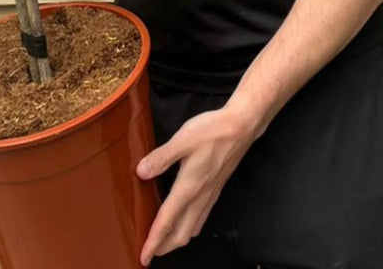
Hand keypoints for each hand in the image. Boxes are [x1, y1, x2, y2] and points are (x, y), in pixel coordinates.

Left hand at [135, 104, 255, 264]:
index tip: (144, 257)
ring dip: (177, 239)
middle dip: (165, 247)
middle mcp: (200, 196)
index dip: (154, 241)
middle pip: (182, 234)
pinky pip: (201, 217)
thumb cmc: (211, 131)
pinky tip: (185, 218)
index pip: (167, 221)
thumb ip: (161, 157)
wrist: (241, 127)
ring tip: (164, 240)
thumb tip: (141, 172)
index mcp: (188, 187)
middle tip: (151, 252)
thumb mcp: (182, 139)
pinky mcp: (216, 189)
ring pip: (193, 228)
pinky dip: (189, 227)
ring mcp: (210, 194)